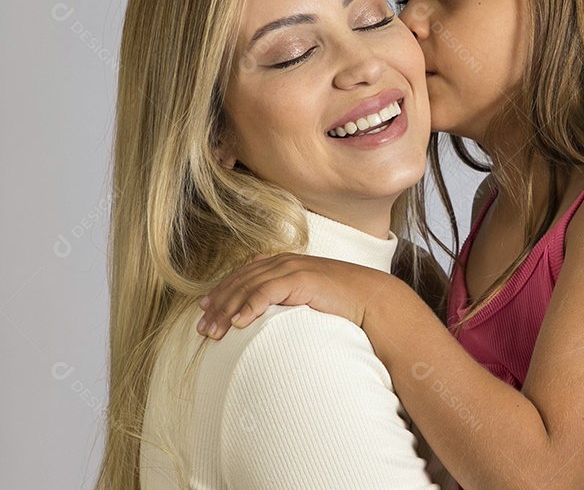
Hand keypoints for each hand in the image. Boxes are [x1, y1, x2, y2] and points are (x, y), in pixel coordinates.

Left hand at [195, 252, 395, 338]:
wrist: (372, 298)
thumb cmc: (345, 303)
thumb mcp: (311, 298)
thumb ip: (289, 299)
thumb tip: (271, 316)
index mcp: (286, 264)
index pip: (245, 275)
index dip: (223, 290)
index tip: (205, 308)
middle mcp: (285, 262)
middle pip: (241, 281)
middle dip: (218, 303)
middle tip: (203, 326)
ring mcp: (292, 268)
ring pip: (248, 287)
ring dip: (227, 310)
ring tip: (214, 331)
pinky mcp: (300, 279)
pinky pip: (266, 292)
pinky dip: (249, 307)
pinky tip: (238, 323)